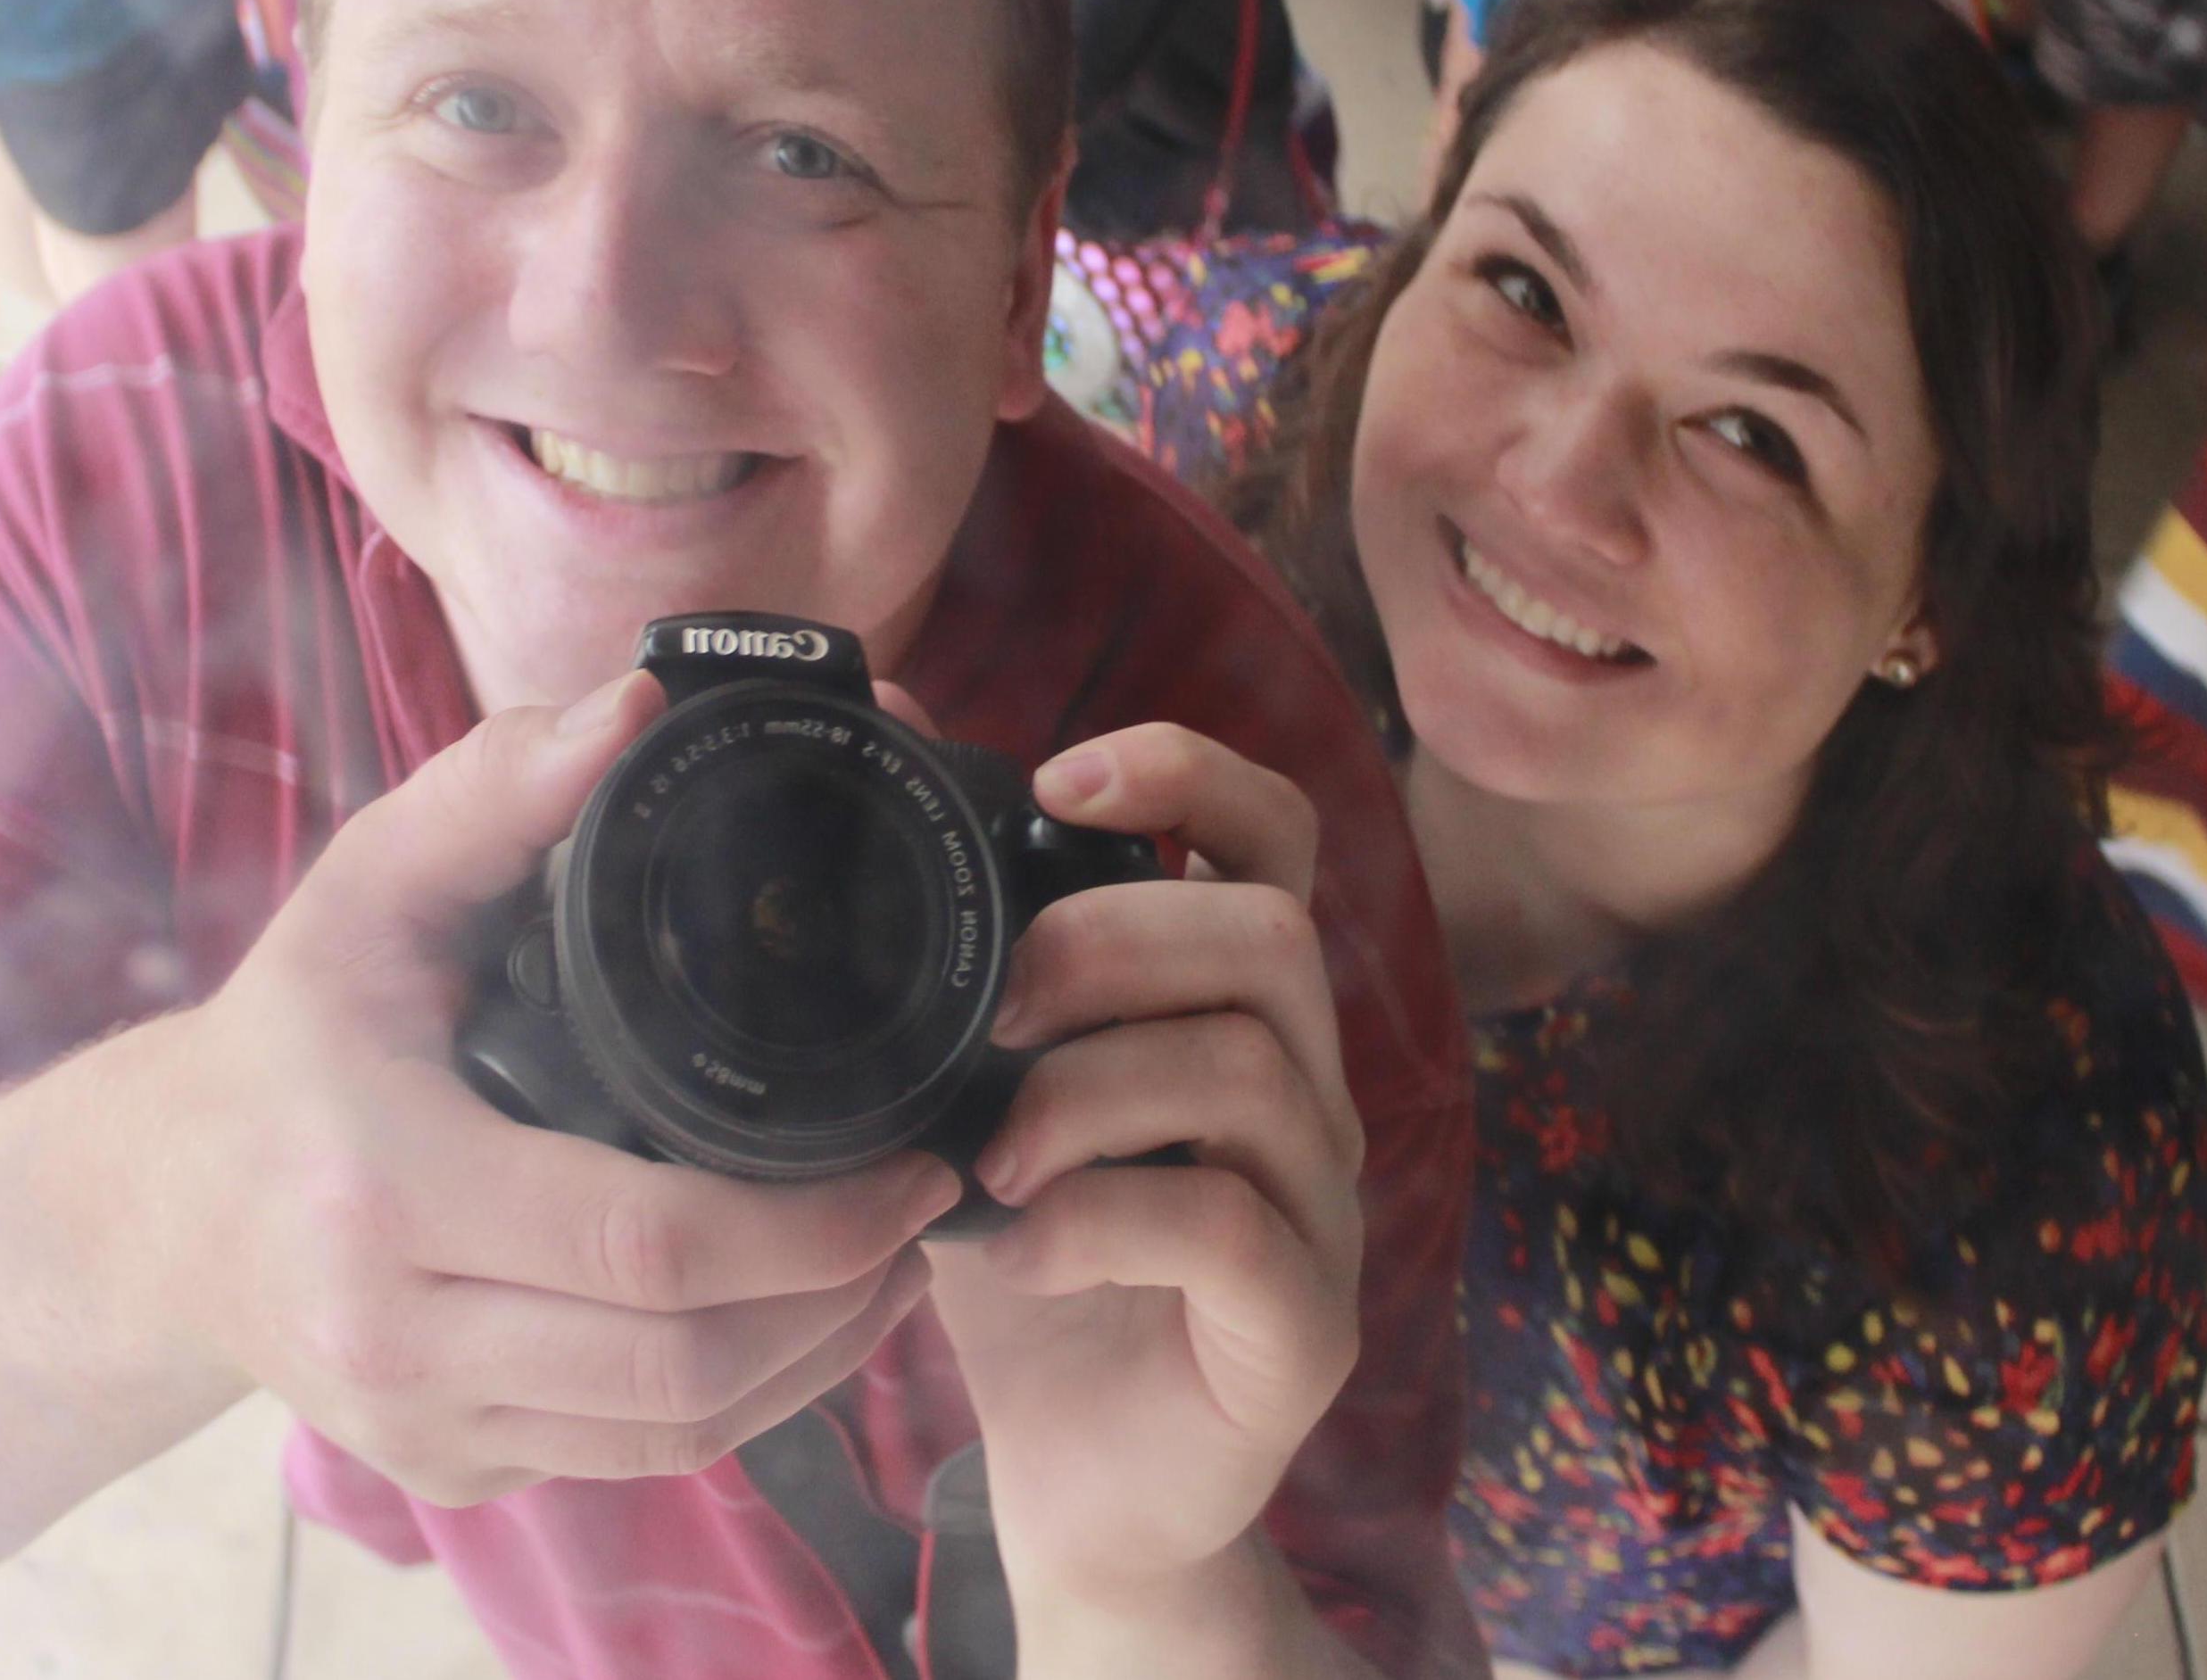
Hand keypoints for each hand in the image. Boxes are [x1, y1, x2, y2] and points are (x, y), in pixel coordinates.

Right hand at [140, 673, 958, 1504]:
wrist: (161, 1204)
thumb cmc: (292, 1028)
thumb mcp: (369, 884)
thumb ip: (497, 787)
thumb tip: (638, 703)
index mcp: (385, 1187)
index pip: (646, 1244)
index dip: (811, 1223)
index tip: (911, 1163)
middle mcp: (396, 1335)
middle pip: (682, 1363)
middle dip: (840, 1296)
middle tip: (925, 1207)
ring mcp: (421, 1425)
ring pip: (674, 1435)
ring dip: (814, 1361)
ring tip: (892, 1266)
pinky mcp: (445, 1469)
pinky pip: (629, 1462)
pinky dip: (738, 1403)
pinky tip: (795, 1323)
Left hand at [923, 724, 1363, 1608]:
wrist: (1076, 1481)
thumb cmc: (1028, 1256)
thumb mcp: (974, 1087)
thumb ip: (954, 947)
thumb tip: (884, 723)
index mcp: (1235, 1003)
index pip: (1276, 832)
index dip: (1189, 774)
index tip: (1058, 780)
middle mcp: (1307, 1084)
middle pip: (1269, 934)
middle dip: (1108, 942)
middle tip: (992, 1012)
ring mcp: (1321, 1206)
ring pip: (1253, 1067)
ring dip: (1088, 1090)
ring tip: (986, 1157)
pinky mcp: (1306, 1326)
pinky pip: (1231, 1228)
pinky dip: (1101, 1218)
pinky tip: (1022, 1247)